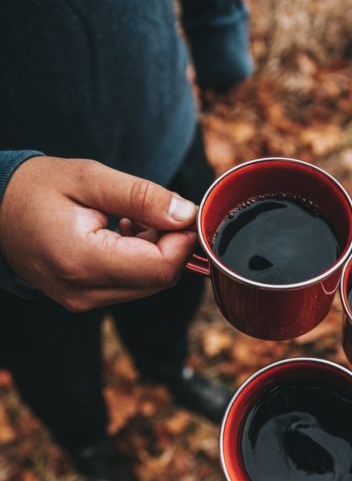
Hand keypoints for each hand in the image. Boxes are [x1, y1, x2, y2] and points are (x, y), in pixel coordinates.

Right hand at [0, 156, 198, 309]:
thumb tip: (186, 215)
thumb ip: (141, 197)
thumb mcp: (90, 178)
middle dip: (170, 245)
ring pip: (148, 285)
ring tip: (129, 218)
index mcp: (82, 261)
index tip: (184, 212)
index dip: (183, 241)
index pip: (160, 268)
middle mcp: (83, 291)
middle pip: (158, 279)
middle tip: (155, 209)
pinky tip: (120, 233)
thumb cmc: (35, 188)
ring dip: (154, 252)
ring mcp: (82, 301)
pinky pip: (129, 286)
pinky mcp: (83, 300)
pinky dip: (137, 260)